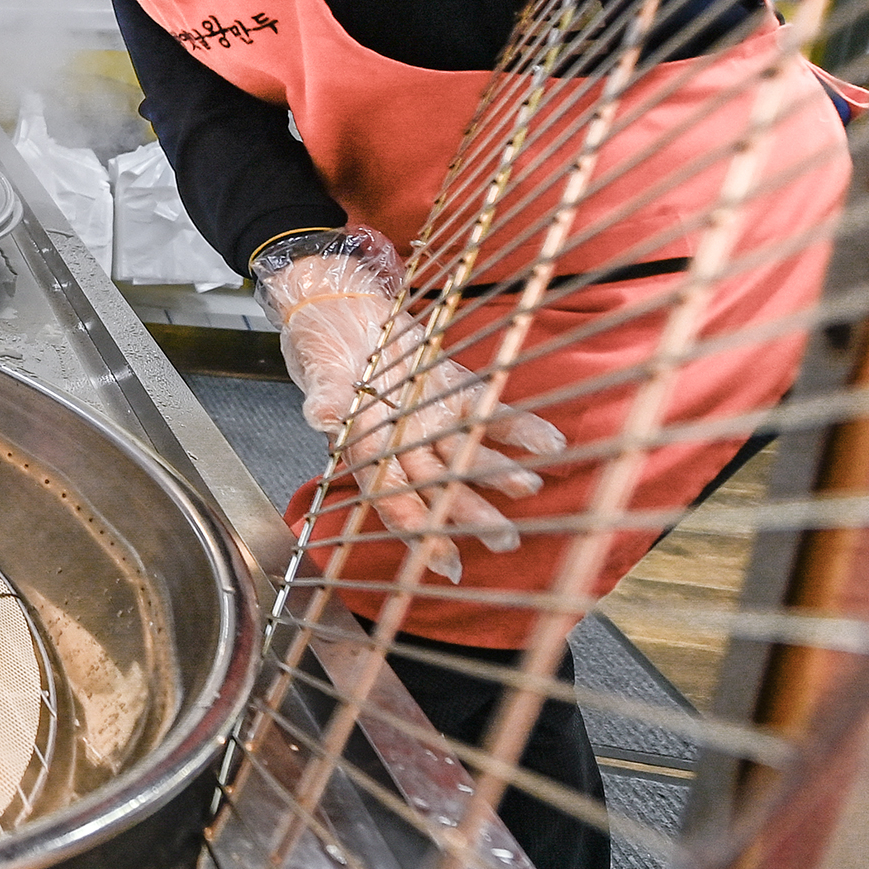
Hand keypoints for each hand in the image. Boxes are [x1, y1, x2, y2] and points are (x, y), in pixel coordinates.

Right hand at [257, 232, 565, 583]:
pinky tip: (549, 441)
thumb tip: (321, 416)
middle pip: (438, 485)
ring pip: (467, 456)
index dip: (420, 530)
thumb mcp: (319, 369)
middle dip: (469, 512)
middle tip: (503, 538)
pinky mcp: (456, 394)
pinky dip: (520, 429)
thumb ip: (326, 396)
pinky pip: (492, 416)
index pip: (392, 498)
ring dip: (498, 473)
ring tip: (529, 486)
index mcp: (365, 449)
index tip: (446, 561)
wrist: (343, 308)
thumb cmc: (322, 344)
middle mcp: (403, 444)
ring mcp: (433, 420)